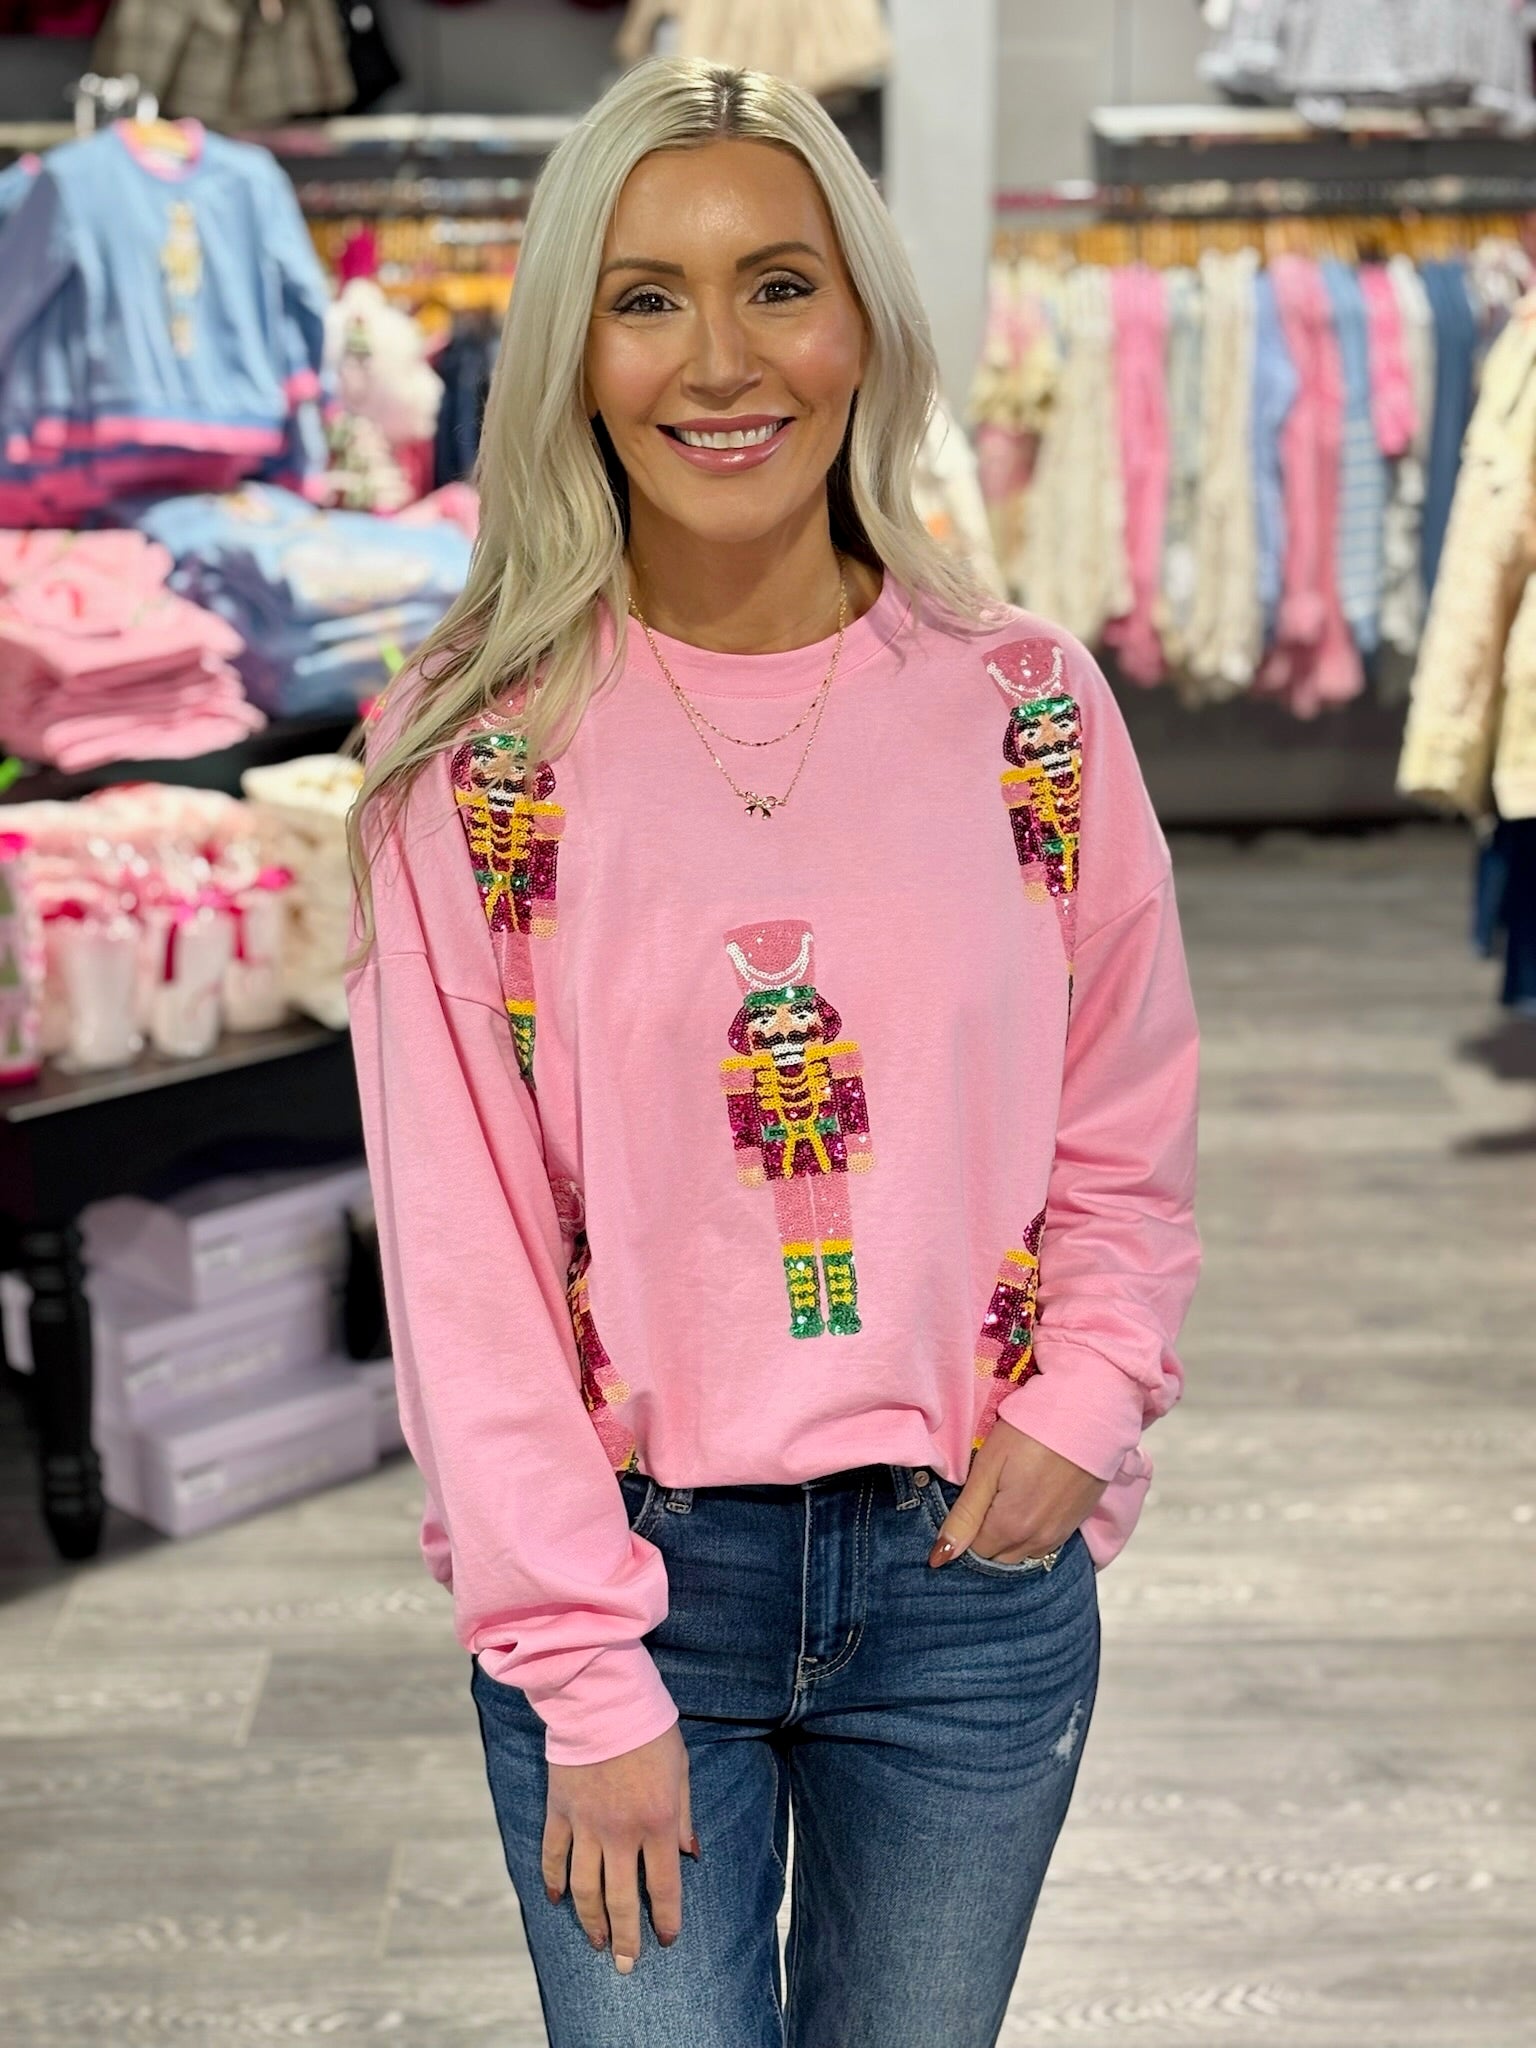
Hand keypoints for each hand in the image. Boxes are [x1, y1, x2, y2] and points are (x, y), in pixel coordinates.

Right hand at [543, 1720, 696, 1971]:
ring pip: (585, 1888)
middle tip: (627, 1966)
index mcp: (656, 1823)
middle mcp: (620, 1833)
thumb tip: (690, 1854)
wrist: (601, 1698)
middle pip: (620, 1899)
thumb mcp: (680, 1769)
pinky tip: (558, 1901)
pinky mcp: (559, 1812)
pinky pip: (553, 1857)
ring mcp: (585, 1825)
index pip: (662, 1887)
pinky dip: (554, 1881)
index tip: (665, 1940)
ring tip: (597, 1942)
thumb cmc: (649, 1729)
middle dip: (627, 1937)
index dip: (664, 1919)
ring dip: (590, 1921)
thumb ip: (683, 1814)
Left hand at [927, 1418, 1107, 1565]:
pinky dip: (1031, 1535)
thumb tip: (941, 1556)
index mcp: (1010, 1528)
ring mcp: (1060, 1535)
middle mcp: (1037, 1541)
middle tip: (983, 1501)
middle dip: (985, 1540)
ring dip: (1008, 1540)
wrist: (1089, 1417)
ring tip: (1006, 1502)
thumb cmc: (1031, 1433)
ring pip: (1022, 1554)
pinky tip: (1029, 1506)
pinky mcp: (1076, 1524)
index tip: (965, 1506)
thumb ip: (965, 1515)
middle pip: (999, 1557)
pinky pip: (1045, 1545)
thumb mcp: (988, 1467)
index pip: (974, 1553)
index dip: (964, 1533)